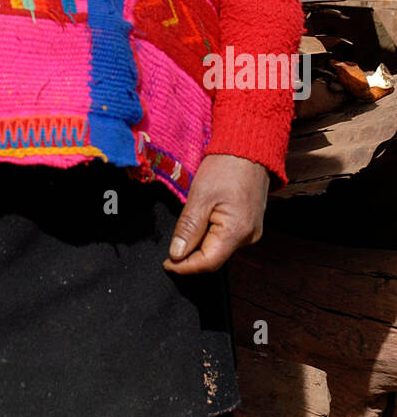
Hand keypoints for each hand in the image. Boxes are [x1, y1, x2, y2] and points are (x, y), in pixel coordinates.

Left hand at [162, 154, 269, 274]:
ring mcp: (251, 232)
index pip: (208, 263)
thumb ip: (188, 228)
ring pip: (219, 249)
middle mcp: (248, 237)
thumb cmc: (226, 168)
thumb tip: (176, 254)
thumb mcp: (200, 196)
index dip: (185, 267)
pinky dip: (209, 236)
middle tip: (169, 251)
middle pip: (214, 258)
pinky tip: (199, 225)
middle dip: (190, 258)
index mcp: (237, 232)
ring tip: (184, 233)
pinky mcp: (249, 225)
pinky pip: (226, 239)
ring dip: (199, 246)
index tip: (166, 264)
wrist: (248, 150)